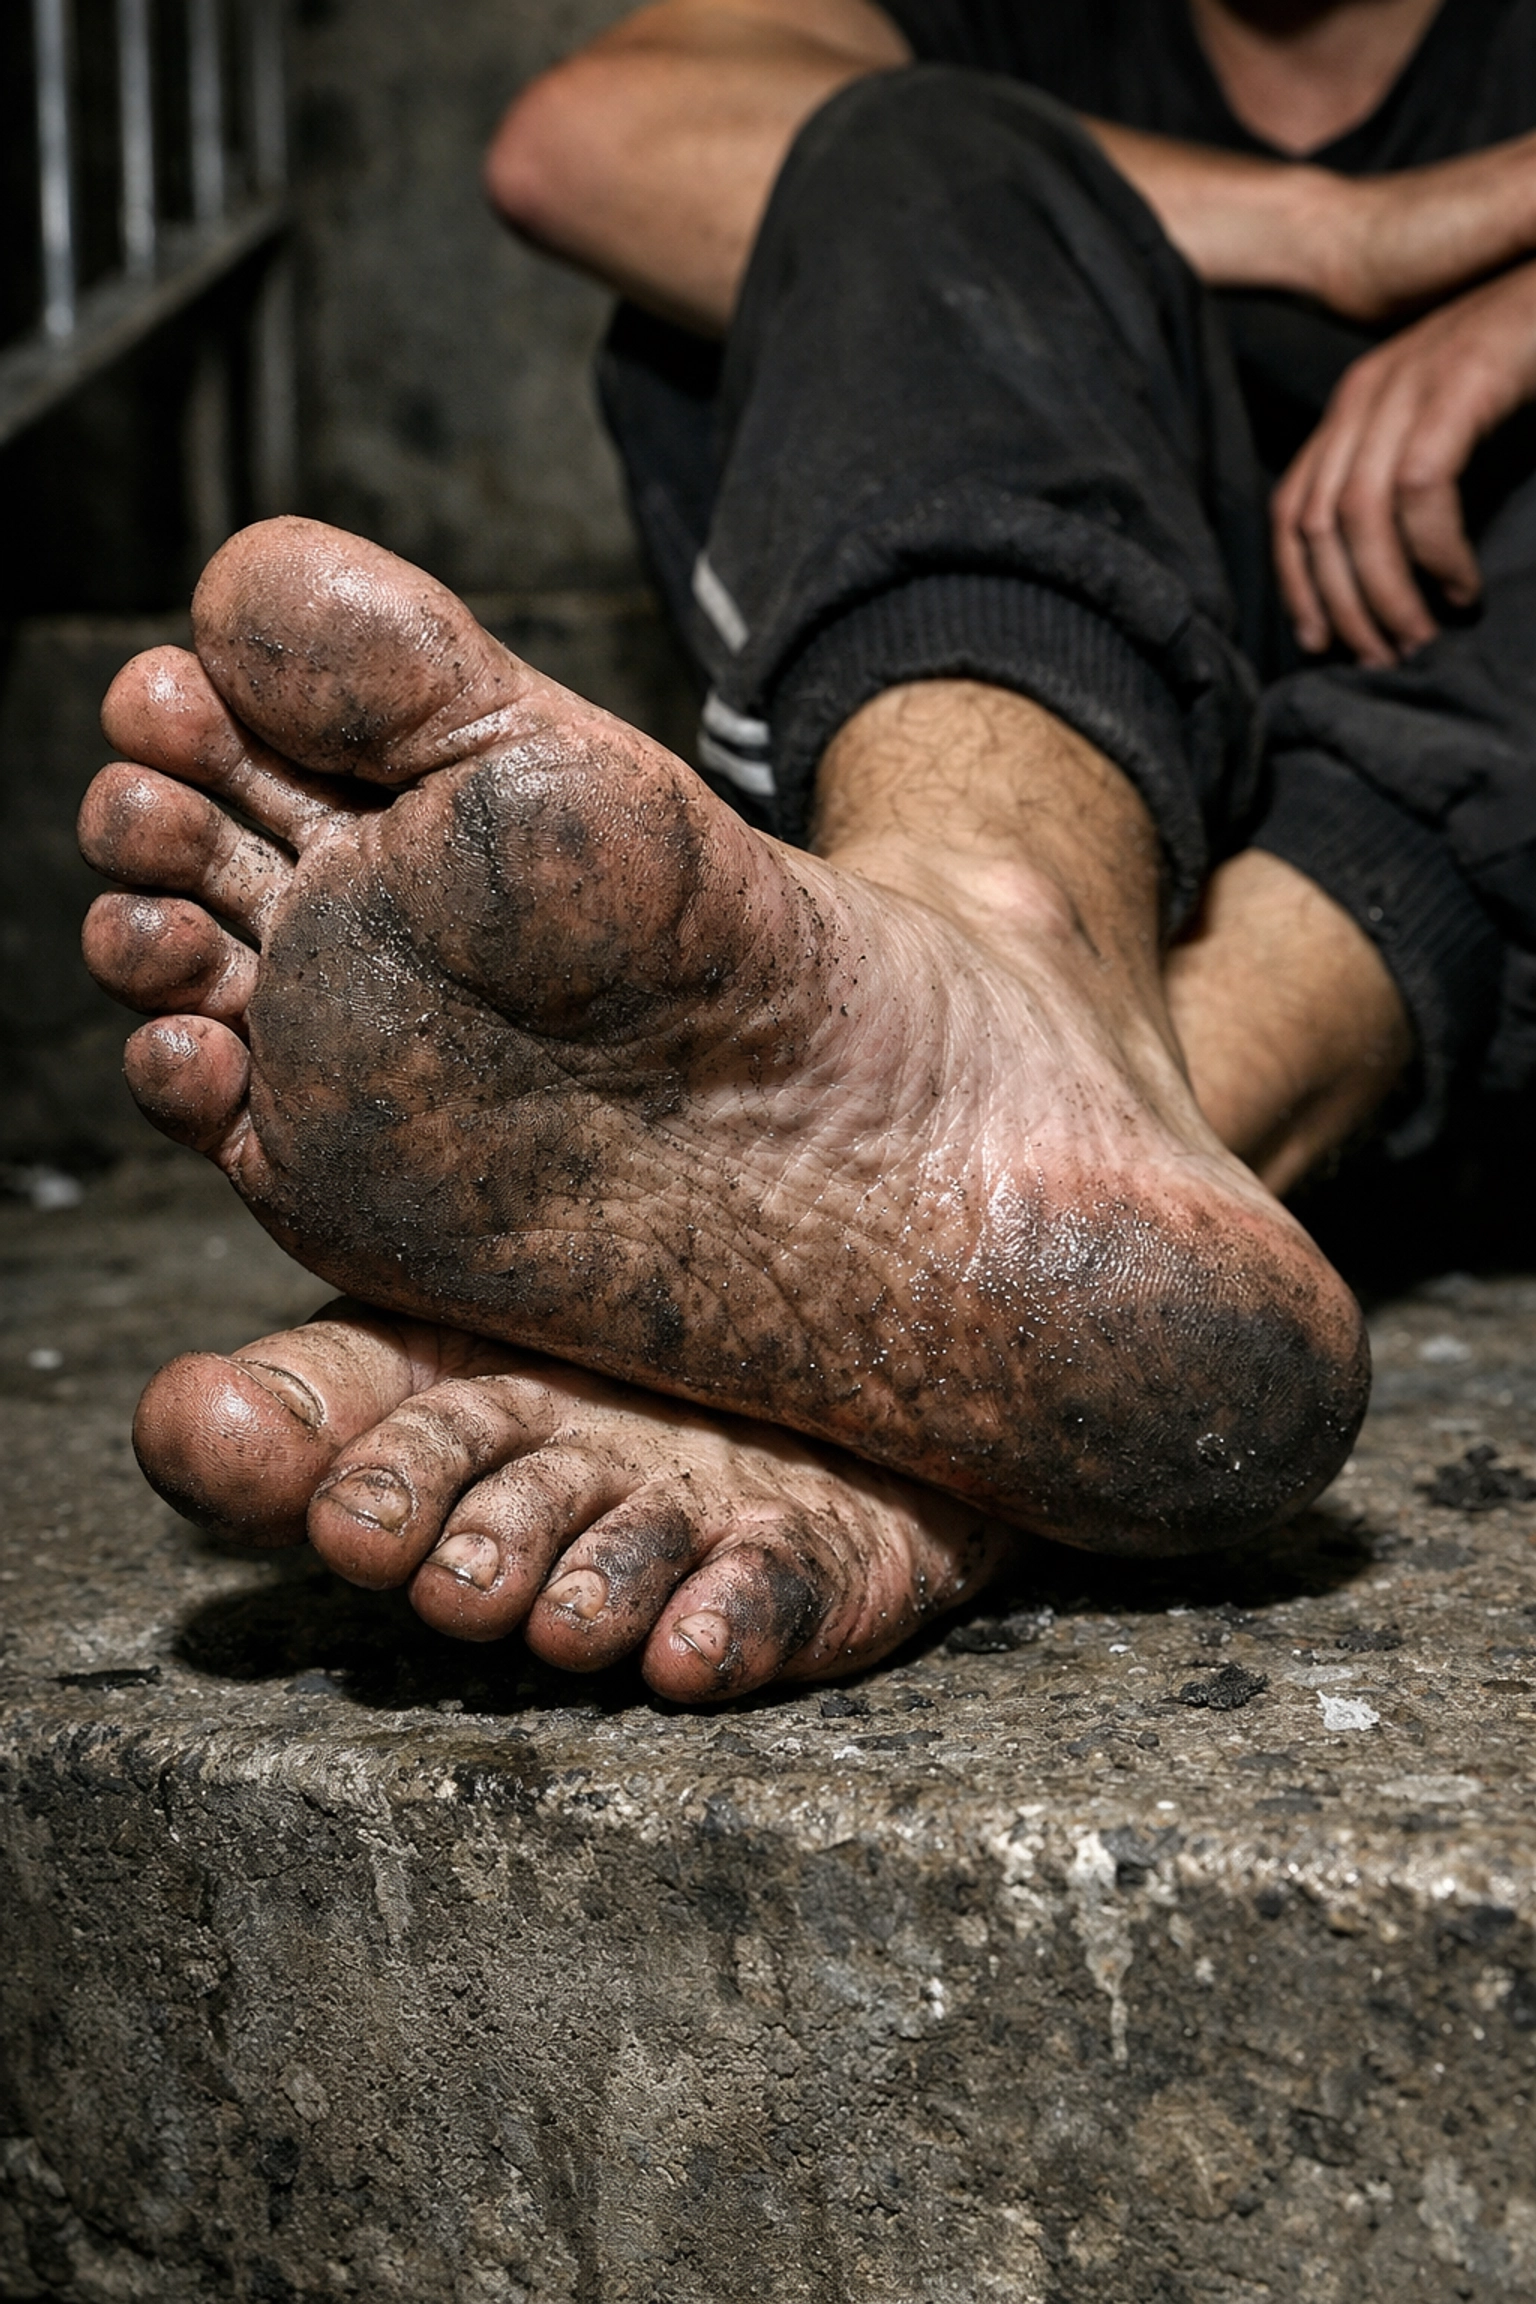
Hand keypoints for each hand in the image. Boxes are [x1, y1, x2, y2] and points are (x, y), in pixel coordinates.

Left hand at [1272, 260, 1535, 664]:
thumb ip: (1409, 482)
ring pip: (1359, 516)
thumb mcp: (1449, 426)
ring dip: (1387, 592)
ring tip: (1419, 639)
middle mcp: (1365, 390)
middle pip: (1315, 523)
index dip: (1297, 585)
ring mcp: (1408, 381)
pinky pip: (1419, 489)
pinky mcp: (1458, 382)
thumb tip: (1389, 575)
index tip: (1321, 643)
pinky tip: (1460, 588)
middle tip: (1381, 659)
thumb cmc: (1528, 362)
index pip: (1291, 508)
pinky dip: (1435, 551)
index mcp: (1354, 404)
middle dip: (1343, 606)